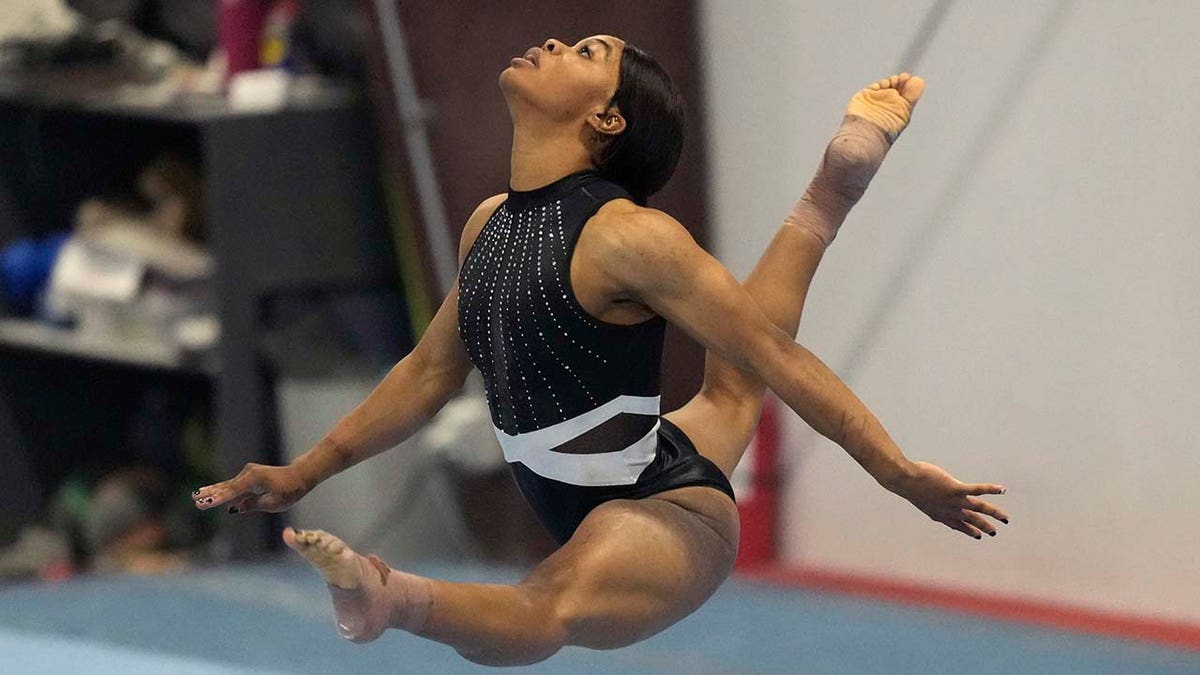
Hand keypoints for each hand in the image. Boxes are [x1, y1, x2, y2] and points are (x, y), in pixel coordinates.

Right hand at [192, 463, 308, 514]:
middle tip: (195, 500)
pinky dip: (222, 490)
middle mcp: (249, 473)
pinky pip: (234, 485)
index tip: (206, 503)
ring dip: (213, 491)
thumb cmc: (289, 491)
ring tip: (196, 495)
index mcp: (255, 480)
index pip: (233, 492)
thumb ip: (252, 505)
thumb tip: (233, 509)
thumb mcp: (272, 503)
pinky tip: (209, 492)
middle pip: (227, 487)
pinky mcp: (249, 475)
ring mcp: (248, 473)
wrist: (299, 476)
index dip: (219, 499)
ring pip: (228, 485)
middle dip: (211, 495)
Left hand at [885, 461, 1008, 538]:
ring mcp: (954, 500)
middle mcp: (950, 510)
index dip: (968, 530)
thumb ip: (928, 501)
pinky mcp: (956, 488)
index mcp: (939, 514)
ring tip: (1005, 519)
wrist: (905, 481)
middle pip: (971, 520)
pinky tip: (1002, 490)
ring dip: (994, 514)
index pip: (957, 525)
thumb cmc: (908, 485)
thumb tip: (931, 499)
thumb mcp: (919, 497)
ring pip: (980, 508)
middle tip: (994, 532)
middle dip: (983, 526)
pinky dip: (991, 490)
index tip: (977, 535)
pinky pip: (978, 490)